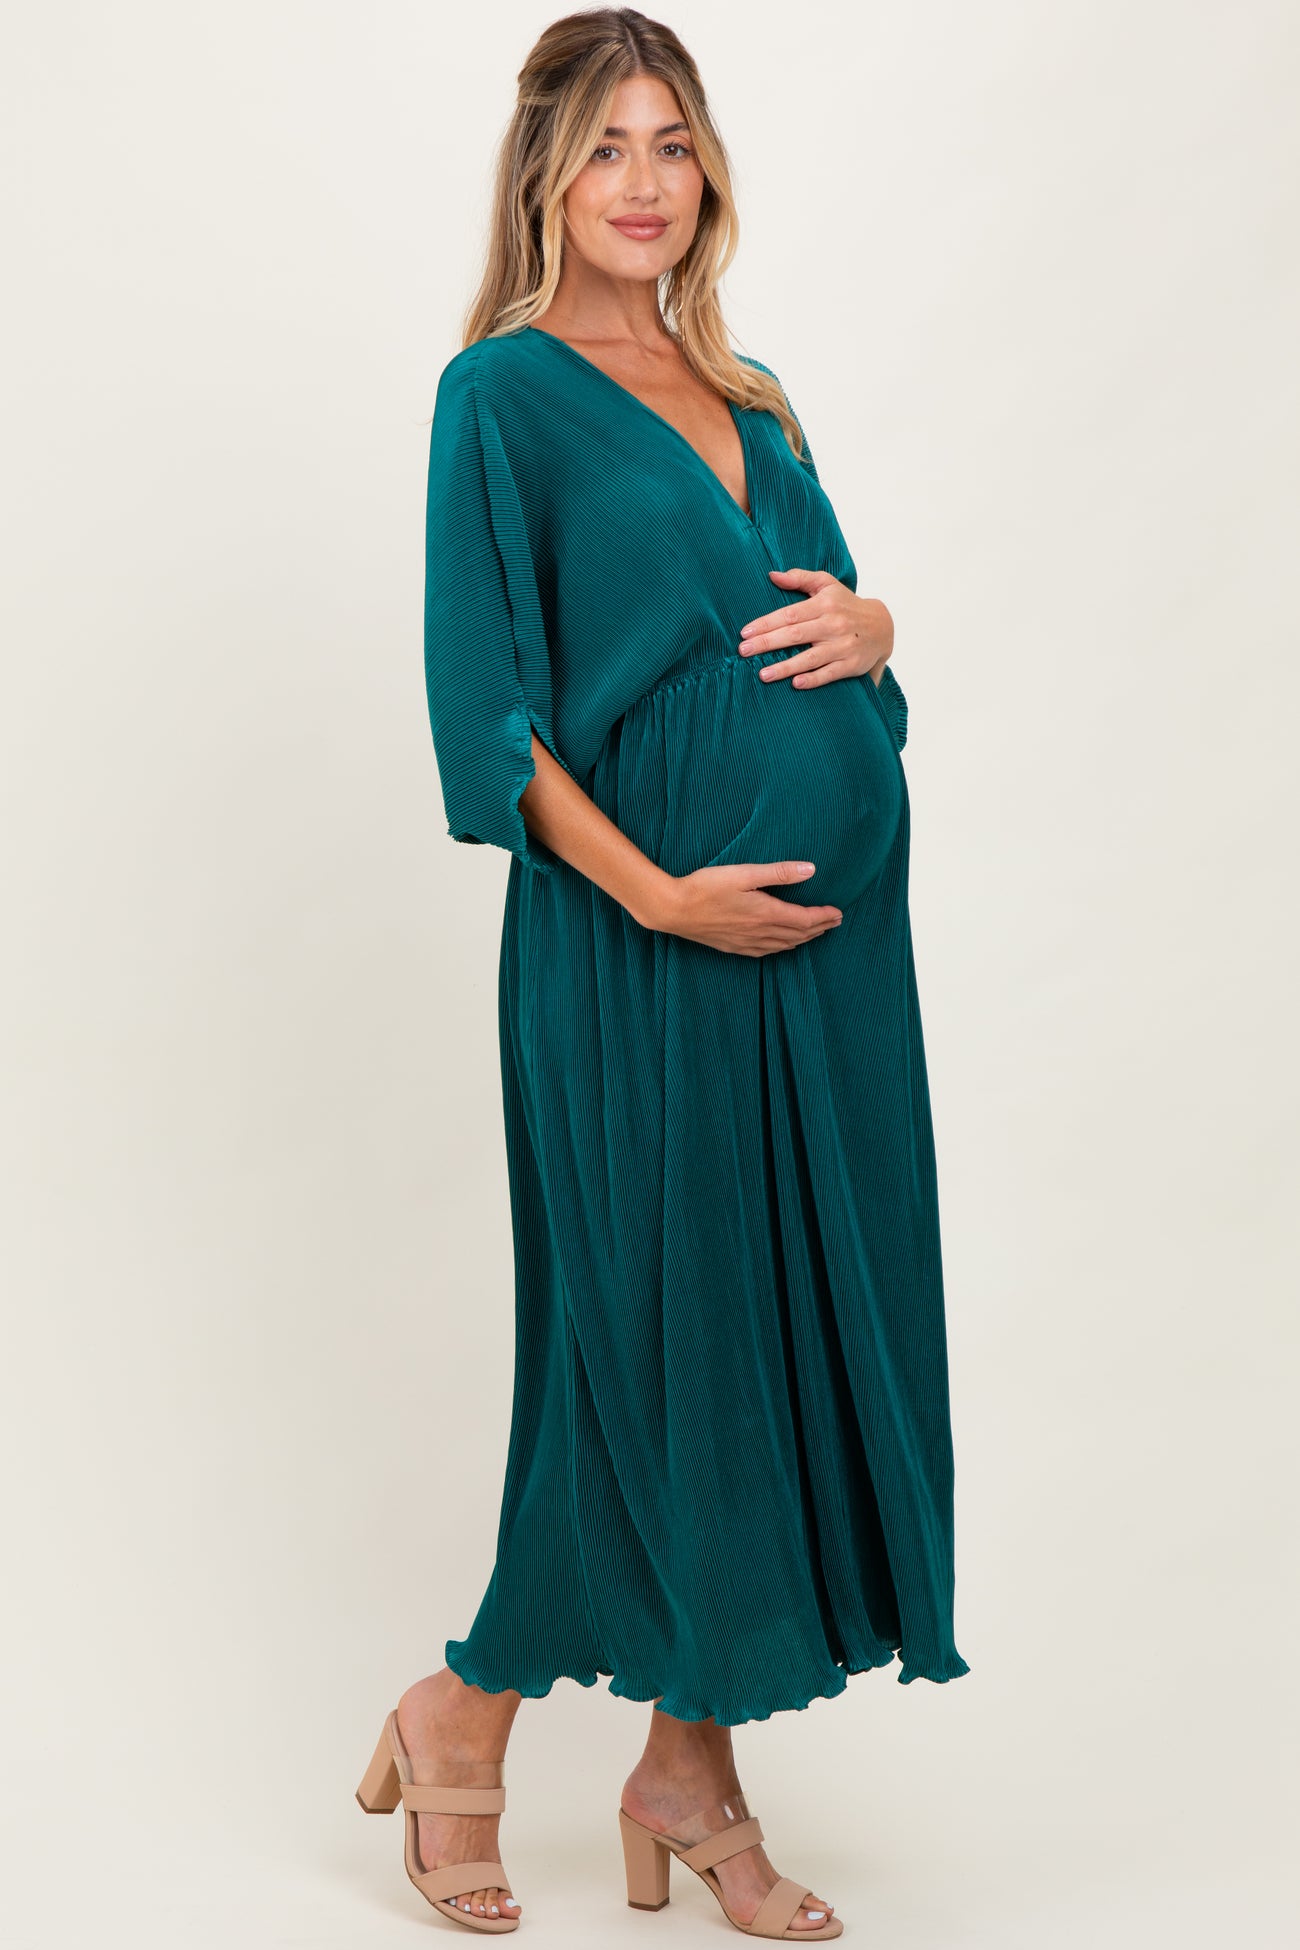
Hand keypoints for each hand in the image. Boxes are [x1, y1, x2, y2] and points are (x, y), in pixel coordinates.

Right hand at [644, 860, 841, 956]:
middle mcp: (760, 933)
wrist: (673, 910)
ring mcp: (747, 943)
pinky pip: (767, 951)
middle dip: (820, 928)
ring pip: (784, 945)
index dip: (824, 917)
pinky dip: (784, 947)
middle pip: (798, 934)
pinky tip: (784, 945)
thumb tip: (811, 869)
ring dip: (804, 939)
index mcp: (765, 913)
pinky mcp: (734, 947)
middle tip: (835, 922)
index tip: (838, 912)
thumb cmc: (705, 887)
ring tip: (817, 932)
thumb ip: (778, 873)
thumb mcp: (743, 873)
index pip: (805, 919)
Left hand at [738, 569, 893, 688]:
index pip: (790, 614)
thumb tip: (772, 575)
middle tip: (744, 651)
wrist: (882, 626)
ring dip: (785, 667)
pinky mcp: (851, 664)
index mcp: (824, 605)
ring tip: (763, 674)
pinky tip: (795, 684)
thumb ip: (800, 578)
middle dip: (768, 643)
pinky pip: (829, 673)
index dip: (766, 623)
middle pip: (795, 635)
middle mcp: (833, 625)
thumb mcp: (827, 584)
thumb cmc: (847, 605)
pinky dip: (813, 679)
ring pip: (810, 658)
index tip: (745, 632)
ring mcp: (842, 646)